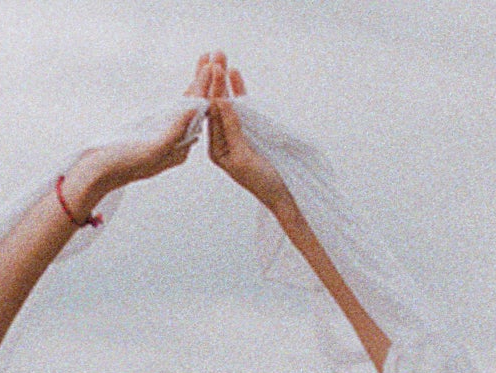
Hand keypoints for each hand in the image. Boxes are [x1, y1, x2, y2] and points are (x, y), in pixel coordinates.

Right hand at [74, 54, 217, 193]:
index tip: (213, 67)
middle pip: (196, 108)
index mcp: (180, 149)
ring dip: (196, 84)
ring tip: (205, 62)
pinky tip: (189, 84)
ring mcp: (167, 138)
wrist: (97, 172)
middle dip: (205, 82)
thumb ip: (174, 132)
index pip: (199, 115)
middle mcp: (177, 144)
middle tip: (214, 56)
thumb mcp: (151, 150)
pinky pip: (175, 111)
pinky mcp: (155, 134)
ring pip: (187, 107)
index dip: (207, 89)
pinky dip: (184, 94)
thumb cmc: (120, 165)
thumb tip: (193, 110)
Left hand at [201, 52, 286, 206]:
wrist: (284, 196)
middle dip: (215, 79)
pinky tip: (235, 75)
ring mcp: (235, 136)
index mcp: (216, 149)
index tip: (212, 69)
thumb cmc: (263, 181)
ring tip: (222, 57)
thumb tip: (219, 102)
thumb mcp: (243, 156)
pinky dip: (238, 91)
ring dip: (224, 80)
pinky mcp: (249, 133)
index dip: (211, 90)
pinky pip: (242, 109)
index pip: (210, 115)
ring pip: (228, 104)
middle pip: (216, 105)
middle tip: (215, 54)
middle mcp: (222, 141)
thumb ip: (232, 128)